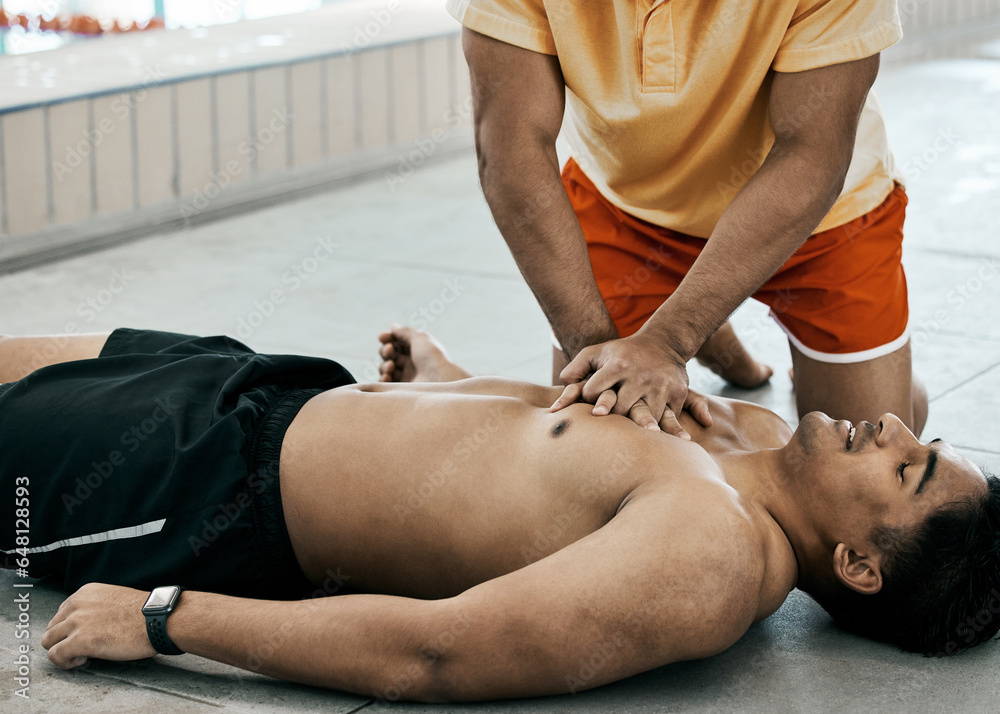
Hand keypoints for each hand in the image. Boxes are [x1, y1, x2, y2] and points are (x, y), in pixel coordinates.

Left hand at [42, 583, 156, 668]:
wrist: (158, 618)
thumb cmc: (144, 612)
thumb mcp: (114, 598)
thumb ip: (96, 607)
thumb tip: (90, 624)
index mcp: (86, 592)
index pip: (62, 612)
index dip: (72, 627)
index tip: (86, 634)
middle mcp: (76, 604)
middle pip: (52, 627)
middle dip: (65, 639)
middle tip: (84, 646)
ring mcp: (76, 622)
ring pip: (48, 641)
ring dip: (63, 650)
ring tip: (82, 654)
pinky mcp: (79, 641)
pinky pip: (55, 656)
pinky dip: (66, 662)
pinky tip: (83, 660)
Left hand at [551, 333, 708, 438]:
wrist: (664, 343)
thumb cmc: (622, 352)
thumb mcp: (597, 352)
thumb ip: (575, 369)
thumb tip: (561, 392)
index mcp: (617, 365)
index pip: (593, 393)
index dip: (588, 400)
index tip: (590, 404)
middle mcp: (639, 376)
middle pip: (619, 411)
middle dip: (611, 420)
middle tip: (606, 430)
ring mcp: (660, 386)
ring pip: (644, 419)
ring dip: (637, 430)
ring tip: (630, 443)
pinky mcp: (677, 393)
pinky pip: (669, 418)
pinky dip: (663, 431)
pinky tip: (660, 444)